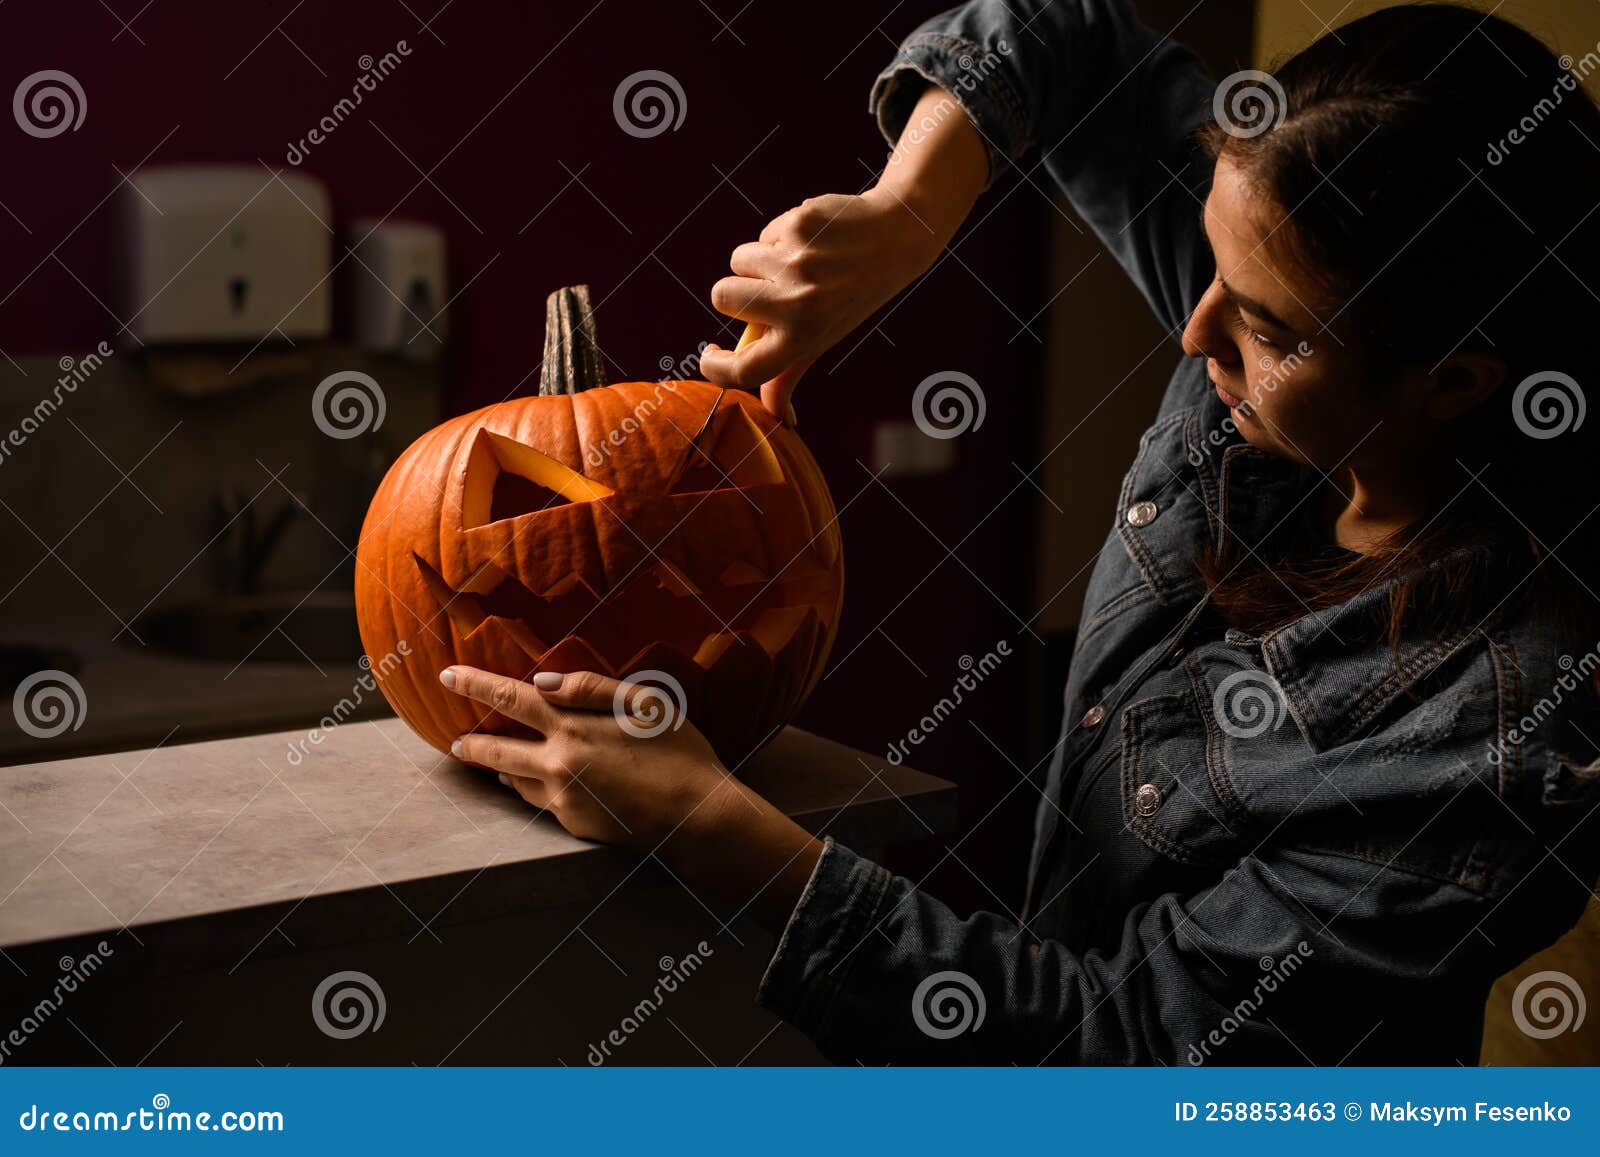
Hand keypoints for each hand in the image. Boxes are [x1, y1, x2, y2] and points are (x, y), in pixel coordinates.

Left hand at [440, 666, 733, 849]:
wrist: (698, 820)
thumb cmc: (680, 754)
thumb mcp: (646, 704)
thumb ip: (591, 688)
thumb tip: (542, 682)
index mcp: (573, 729)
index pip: (509, 699)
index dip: (474, 684)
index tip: (446, 675)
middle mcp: (558, 767)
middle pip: (495, 752)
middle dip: (471, 744)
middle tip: (455, 741)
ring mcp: (562, 801)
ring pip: (516, 782)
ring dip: (502, 771)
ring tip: (496, 763)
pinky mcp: (573, 826)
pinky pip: (543, 802)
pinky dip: (536, 788)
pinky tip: (545, 783)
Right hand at [702, 187, 943, 418]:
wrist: (896, 238)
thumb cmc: (853, 296)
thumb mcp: (824, 337)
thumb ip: (790, 374)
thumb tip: (779, 417)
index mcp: (803, 339)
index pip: (744, 368)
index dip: (716, 367)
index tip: (711, 355)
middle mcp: (799, 305)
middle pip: (722, 297)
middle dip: (736, 291)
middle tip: (767, 289)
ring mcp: (797, 264)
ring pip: (739, 260)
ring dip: (758, 261)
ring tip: (794, 263)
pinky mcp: (798, 226)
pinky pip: (764, 234)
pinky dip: (780, 237)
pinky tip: (811, 241)